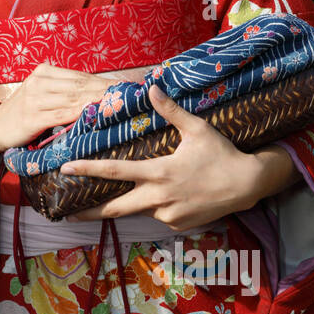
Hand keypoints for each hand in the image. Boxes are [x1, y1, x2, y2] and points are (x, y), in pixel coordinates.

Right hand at [0, 65, 141, 181]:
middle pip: (81, 86)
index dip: (106, 82)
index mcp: (44, 72)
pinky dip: (80, 115)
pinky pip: (61, 115)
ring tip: (119, 106)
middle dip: (107, 92)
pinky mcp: (32, 117)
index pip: (82, 77)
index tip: (128, 88)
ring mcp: (34, 98)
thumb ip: (66, 92)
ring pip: (74, 99)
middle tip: (131, 97)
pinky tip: (95, 117)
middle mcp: (39, 81)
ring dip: (98, 103)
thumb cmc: (25, 112)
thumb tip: (100, 94)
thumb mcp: (43, 96)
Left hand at [62, 85, 299, 231]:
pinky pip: (160, 216)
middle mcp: (159, 198)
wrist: (248, 185)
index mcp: (158, 173)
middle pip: (115, 209)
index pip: (114, 171)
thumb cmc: (222, 153)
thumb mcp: (197, 128)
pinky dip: (158, 207)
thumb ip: (170, 110)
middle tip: (66, 213)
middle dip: (89, 212)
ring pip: (140, 210)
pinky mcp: (178, 225)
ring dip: (132, 203)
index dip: (87, 169)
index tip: (65, 170)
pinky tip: (175, 195)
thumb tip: (151, 87)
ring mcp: (168, 215)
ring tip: (132, 196)